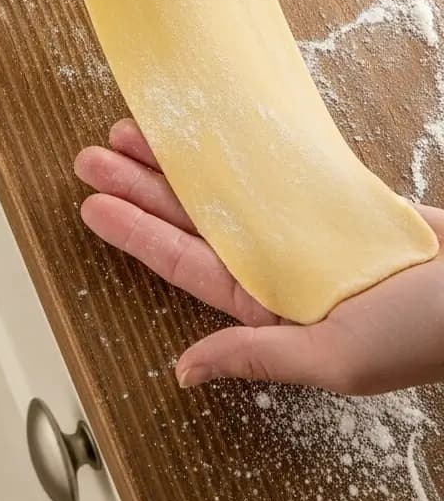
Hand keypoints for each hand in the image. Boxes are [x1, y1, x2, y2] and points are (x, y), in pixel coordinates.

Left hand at [75, 119, 443, 393]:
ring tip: (128, 131)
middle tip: (89, 156)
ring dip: (174, 162)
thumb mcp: (333, 358)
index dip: (136, 235)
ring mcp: (298, 228)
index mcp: (270, 307)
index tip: (91, 207)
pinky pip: (264, 168)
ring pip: (220, 188)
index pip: (184, 265)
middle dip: (139, 188)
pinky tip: (202, 130)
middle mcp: (275, 265)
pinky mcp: (326, 198)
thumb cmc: (422, 333)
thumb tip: (183, 371)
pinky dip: (231, 148)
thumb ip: (255, 355)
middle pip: (190, 220)